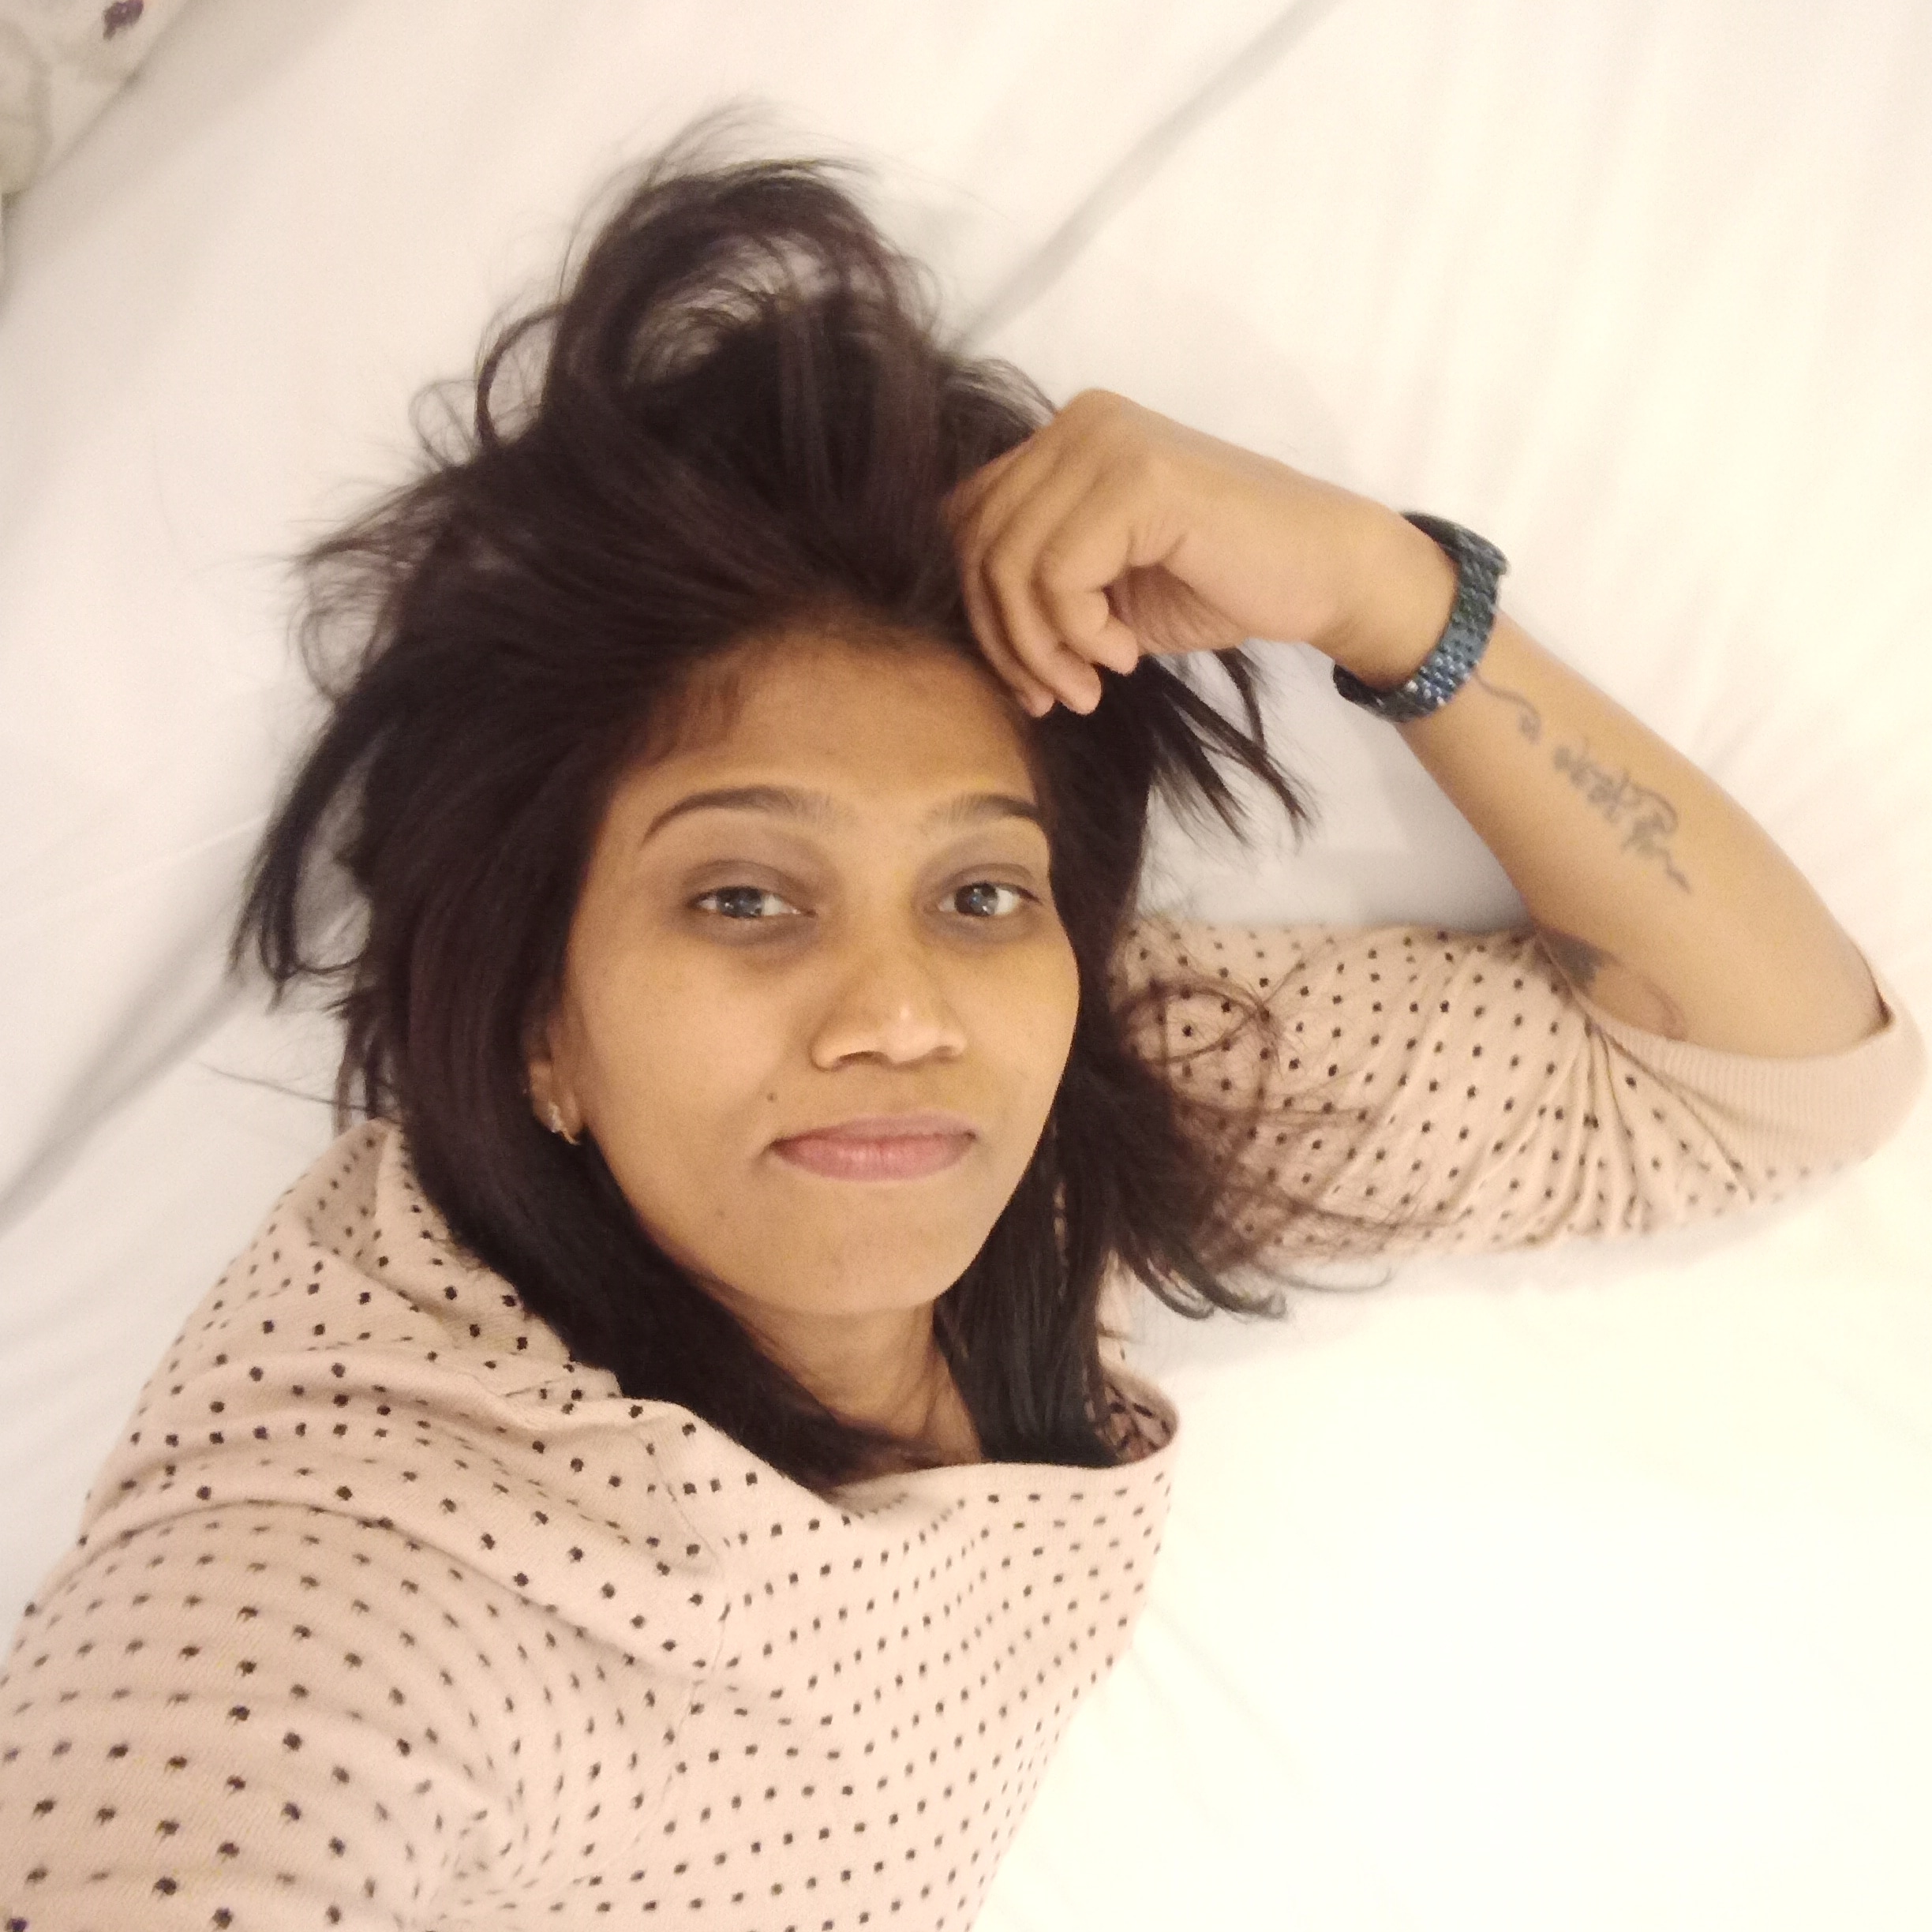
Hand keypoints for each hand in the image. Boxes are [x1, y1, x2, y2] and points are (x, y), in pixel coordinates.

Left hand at [943, 389, 1407, 714]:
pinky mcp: (1138, 479)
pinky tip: (1126, 653)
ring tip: (1091, 686)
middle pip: (976, 544)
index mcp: (1064, 441)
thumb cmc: (1221, 583)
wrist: (1327, 574)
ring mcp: (1107, 443)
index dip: (980, 612)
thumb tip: (954, 619)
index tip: (1031, 682)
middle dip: (1005, 641)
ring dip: (1043, 649)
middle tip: (1056, 697)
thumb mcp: (1106, 585)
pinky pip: (1058, 576)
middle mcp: (1078, 424)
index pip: (967, 523)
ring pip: (1010, 563)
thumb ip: (1037, 577)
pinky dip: (1082, 635)